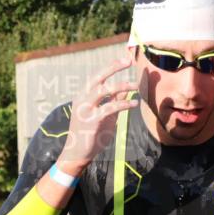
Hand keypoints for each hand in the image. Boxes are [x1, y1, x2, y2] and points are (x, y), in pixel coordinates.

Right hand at [58, 56, 138, 174]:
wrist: (77, 154)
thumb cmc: (90, 135)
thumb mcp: (104, 115)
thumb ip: (113, 102)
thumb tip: (126, 89)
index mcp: (83, 96)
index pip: (97, 77)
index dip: (111, 67)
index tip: (125, 60)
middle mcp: (82, 100)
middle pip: (98, 78)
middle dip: (113, 67)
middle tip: (128, 61)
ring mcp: (86, 109)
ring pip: (104, 90)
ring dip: (122, 86)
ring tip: (136, 85)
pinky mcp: (92, 120)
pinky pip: (110, 107)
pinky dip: (124, 103)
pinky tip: (134, 103)